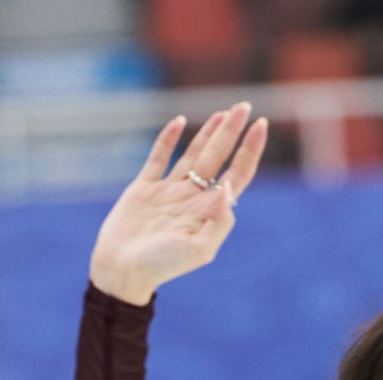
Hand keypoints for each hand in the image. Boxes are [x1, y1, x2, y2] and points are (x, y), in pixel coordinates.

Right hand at [88, 101, 269, 303]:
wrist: (122, 270)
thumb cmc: (162, 266)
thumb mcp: (199, 250)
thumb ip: (218, 222)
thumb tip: (227, 187)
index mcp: (209, 211)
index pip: (237, 174)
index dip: (250, 150)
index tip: (260, 126)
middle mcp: (192, 197)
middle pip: (218, 157)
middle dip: (232, 132)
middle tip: (244, 106)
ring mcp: (169, 191)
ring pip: (193, 154)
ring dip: (208, 132)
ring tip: (223, 112)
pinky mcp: (144, 188)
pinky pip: (158, 158)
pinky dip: (168, 139)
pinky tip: (178, 121)